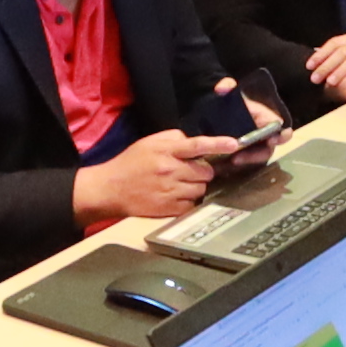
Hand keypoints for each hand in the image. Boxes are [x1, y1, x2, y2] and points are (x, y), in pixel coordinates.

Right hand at [77, 130, 223, 224]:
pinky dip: (188, 201)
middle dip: (202, 171)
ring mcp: (170, 191)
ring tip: (180, 184)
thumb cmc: (130, 163)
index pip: (197, 145)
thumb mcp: (149, 142)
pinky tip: (175, 195)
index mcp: (166, 152)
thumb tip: (192, 141)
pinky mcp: (169, 208)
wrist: (111, 189)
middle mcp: (170, 170)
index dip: (218, 143)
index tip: (234, 143)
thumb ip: (173, 138)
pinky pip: (192, 204)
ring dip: (196, 186)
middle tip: (189, 171)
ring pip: (201, 189)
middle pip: (206, 172)